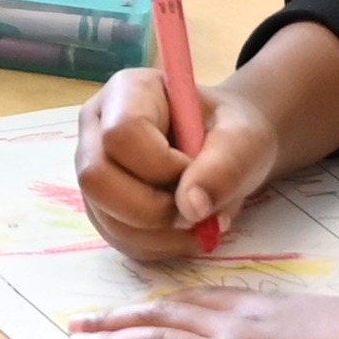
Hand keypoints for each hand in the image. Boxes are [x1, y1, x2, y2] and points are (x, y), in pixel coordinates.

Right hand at [74, 65, 287, 263]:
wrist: (228, 148)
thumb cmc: (232, 131)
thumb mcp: (244, 138)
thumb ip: (224, 166)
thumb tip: (190, 208)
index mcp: (127, 92)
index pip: (121, 134)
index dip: (161, 165)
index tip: (197, 169)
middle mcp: (97, 128)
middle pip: (95, 178)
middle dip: (151, 209)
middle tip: (194, 210)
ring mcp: (94, 169)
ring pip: (105, 216)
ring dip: (160, 234)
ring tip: (199, 221)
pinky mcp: (101, 205)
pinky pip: (116, 238)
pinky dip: (157, 246)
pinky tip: (184, 231)